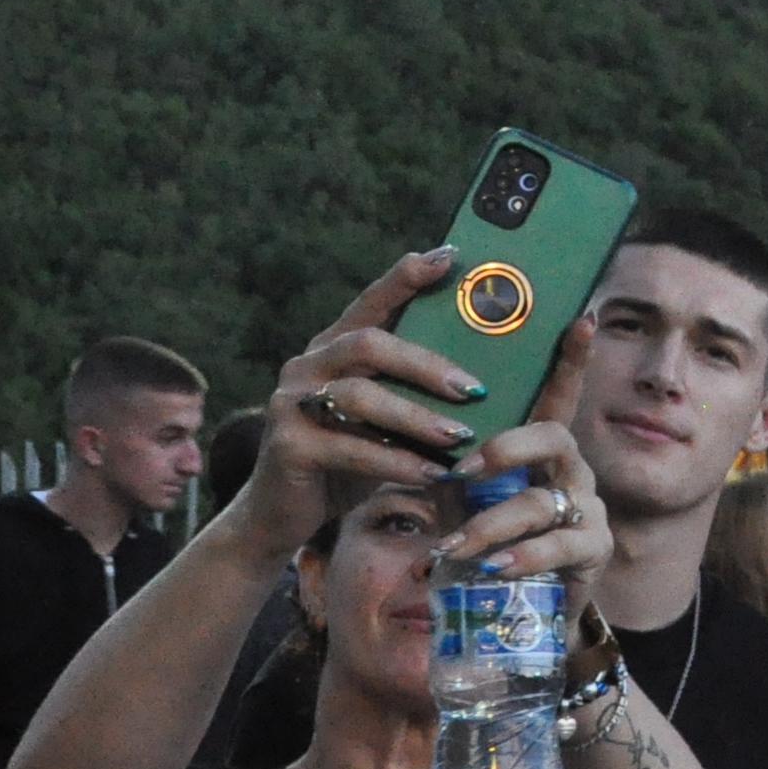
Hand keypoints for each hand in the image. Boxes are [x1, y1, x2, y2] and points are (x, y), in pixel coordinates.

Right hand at [235, 252, 490, 554]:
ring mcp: (292, 402)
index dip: (405, 279)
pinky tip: (431, 473)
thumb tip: (484, 380)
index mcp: (333, 347)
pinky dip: (396, 460)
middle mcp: (308, 365)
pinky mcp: (287, 445)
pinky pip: (349, 447)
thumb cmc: (347, 459)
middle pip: (369, 344)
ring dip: (416, 417)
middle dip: (426, 364)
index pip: (371, 303)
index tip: (447, 258)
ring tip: (460, 436)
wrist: (283, 510)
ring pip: (360, 396)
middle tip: (474, 388)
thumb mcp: (383, 420)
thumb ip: (411, 393)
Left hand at [441, 317, 622, 600]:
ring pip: (542, 501)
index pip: (557, 394)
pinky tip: (492, 567)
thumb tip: (390, 419)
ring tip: (454, 545)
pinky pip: (559, 547)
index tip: (579, 318)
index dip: (569, 359)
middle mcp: (572, 469)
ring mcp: (587, 508)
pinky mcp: (592, 551)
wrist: (521, 604)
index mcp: (542, 448)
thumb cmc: (487, 536)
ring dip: (492, 522)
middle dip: (508, 448)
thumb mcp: (464, 494)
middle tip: (464, 468)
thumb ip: (446, 460)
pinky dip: (520, 556)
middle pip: (554, 437)